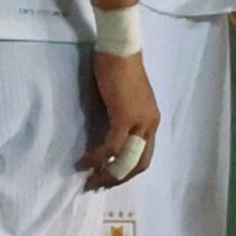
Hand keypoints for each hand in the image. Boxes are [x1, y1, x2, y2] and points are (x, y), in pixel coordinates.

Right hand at [84, 47, 162, 186]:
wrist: (120, 50)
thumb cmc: (120, 70)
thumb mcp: (125, 101)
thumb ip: (122, 119)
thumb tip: (109, 137)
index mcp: (151, 122)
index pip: (144, 156)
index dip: (127, 172)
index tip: (109, 178)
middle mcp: (150, 125)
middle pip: (139, 163)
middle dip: (118, 179)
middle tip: (98, 184)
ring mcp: (140, 122)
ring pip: (126, 159)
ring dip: (107, 174)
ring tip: (89, 180)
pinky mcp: (125, 117)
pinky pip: (111, 146)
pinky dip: (97, 158)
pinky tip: (84, 162)